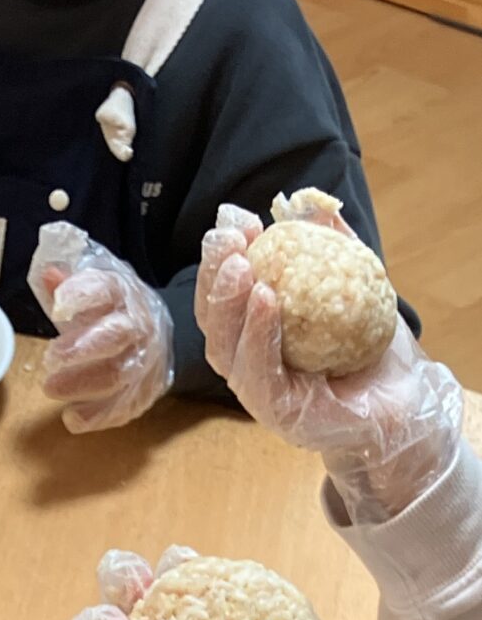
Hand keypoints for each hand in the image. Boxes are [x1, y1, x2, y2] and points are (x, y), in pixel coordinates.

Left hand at [31, 223, 174, 433]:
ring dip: (81, 384)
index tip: (58, 305)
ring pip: (118, 374)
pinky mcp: (146, 390)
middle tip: (50, 357)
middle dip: (81, 347)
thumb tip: (47, 274)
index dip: (82, 295)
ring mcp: (145, 360)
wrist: (163, 335)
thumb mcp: (97, 292)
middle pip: (115, 335)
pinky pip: (124, 406)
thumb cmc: (115, 314)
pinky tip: (71, 417)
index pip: (106, 288)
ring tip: (50, 387)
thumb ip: (71, 286)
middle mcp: (139, 325)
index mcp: (123, 294)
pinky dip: (97, 416)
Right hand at [197, 198, 461, 521]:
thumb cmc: (373, 354)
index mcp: (257, 337)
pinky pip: (260, 373)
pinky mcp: (279, 413)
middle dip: (214, 278)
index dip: (224, 260)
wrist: (404, 405)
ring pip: (228, 351)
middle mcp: (250, 365)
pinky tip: (266, 301)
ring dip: (229, 305)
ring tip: (241, 267)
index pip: (228, 298)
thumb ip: (333, 249)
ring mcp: (261, 391)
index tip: (236, 222)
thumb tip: (310, 206)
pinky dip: (258, 336)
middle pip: (215, 324)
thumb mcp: (355, 287)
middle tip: (226, 240)